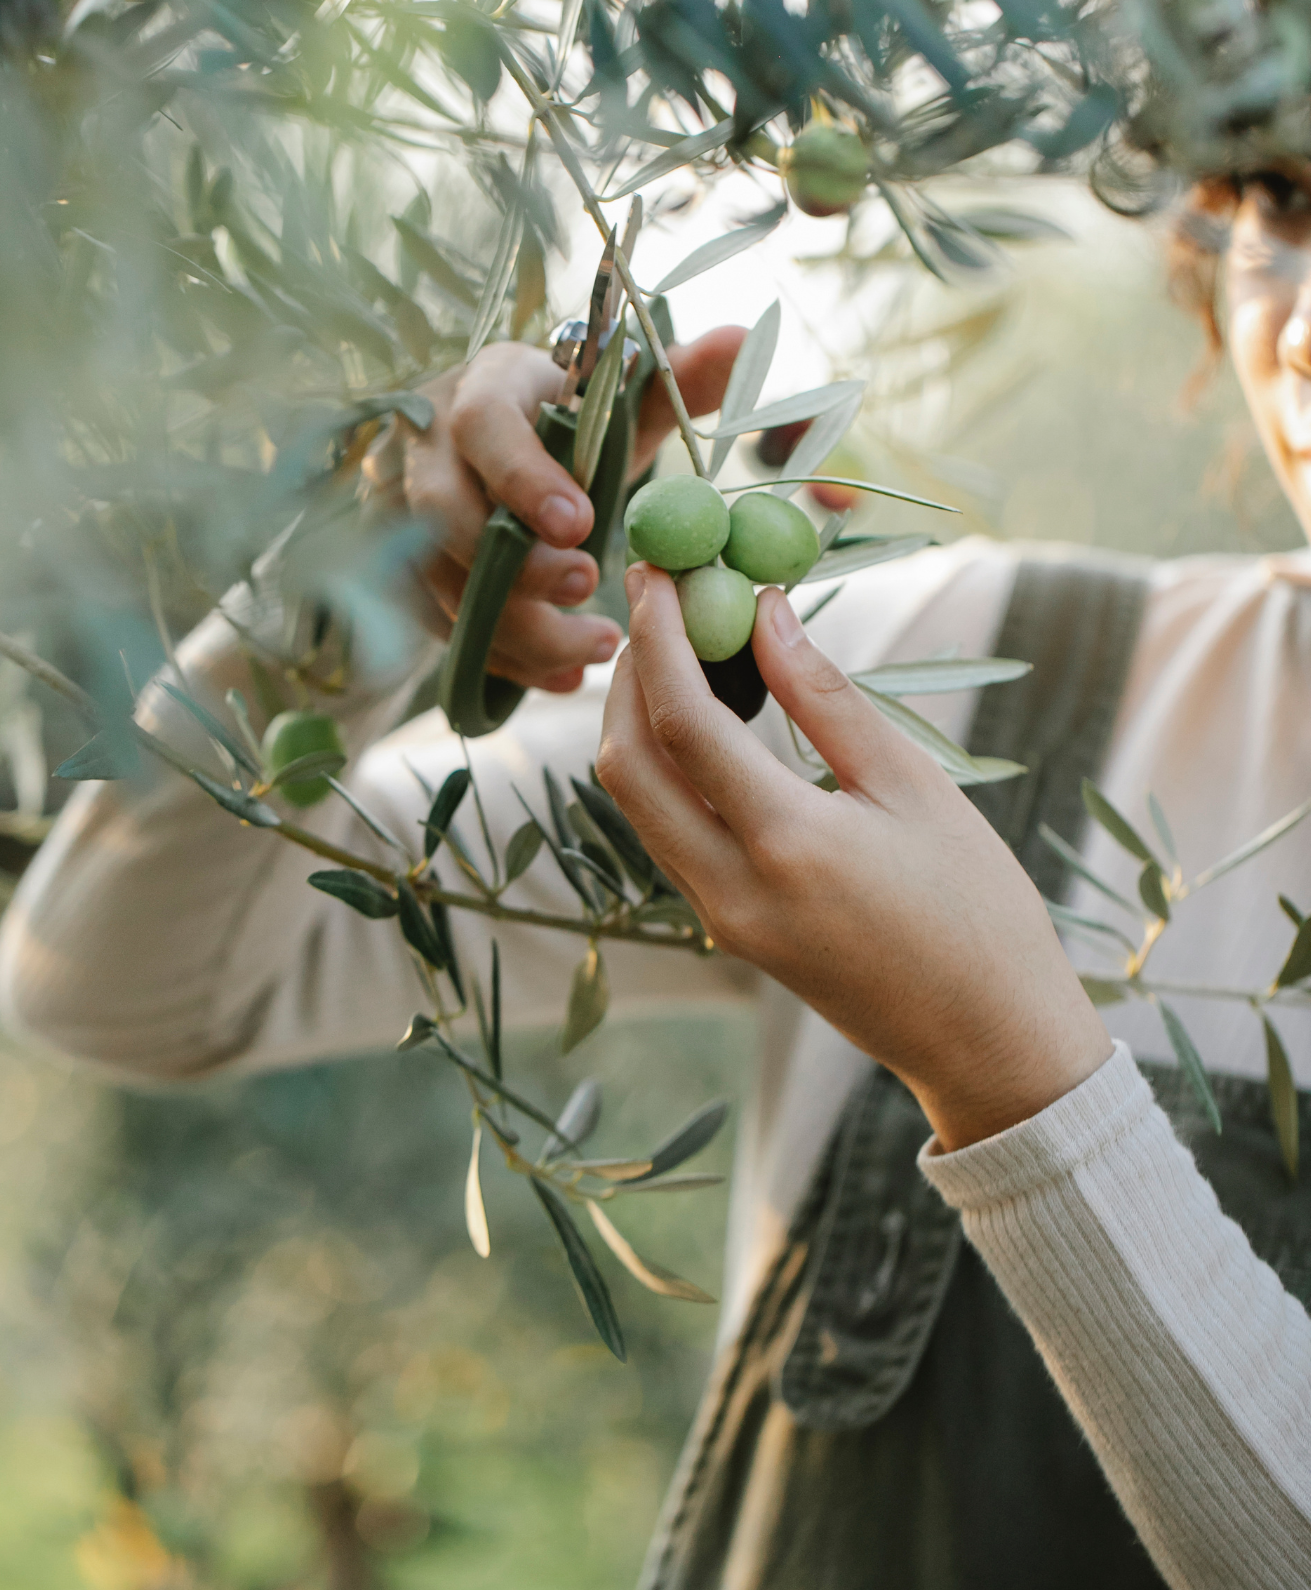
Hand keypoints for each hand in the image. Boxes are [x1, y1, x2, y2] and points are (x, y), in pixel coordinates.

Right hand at [365, 330, 744, 694]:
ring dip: (517, 627)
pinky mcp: (408, 570)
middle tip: (587, 587)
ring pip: (438, 581)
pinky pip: (442, 626)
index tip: (583, 525)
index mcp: (484, 386)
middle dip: (515, 564)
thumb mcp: (624, 395)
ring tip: (597, 646)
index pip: (481, 424)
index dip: (524, 478)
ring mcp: (405, 513)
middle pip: (443, 514)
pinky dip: (505, 658)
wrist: (512, 442)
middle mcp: (428, 447)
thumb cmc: (572, 418)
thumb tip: (742, 338)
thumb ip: (683, 375)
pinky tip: (563, 673)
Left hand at [597, 567, 1113, 1150]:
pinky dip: (666, 767)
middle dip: (628, 674)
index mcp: (786, 845)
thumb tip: (764, 614)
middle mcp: (730, 888)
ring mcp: (720, 918)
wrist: (989, 1044)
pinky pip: (666, 833)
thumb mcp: (913, 788)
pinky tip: (704, 719)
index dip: (658, 638)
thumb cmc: (977, 908)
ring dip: (638, 719)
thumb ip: (827, 698)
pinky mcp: (727, 930)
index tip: (659, 571)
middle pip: (627, 764)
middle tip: (656, 603)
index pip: (682, 723)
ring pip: (637, 802)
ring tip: (679, 646)